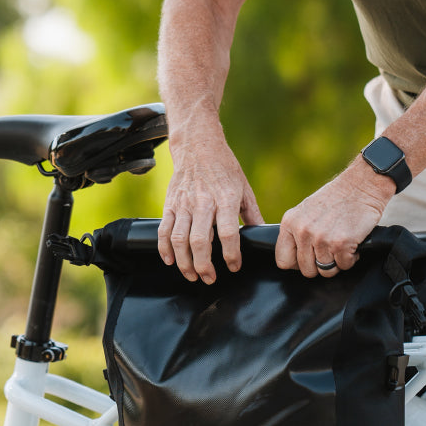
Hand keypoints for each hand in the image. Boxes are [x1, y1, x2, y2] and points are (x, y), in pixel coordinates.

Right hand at [158, 136, 263, 283]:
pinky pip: (164, 230)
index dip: (231, 254)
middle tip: (209, 279)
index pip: (228, 233)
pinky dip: (164, 249)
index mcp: (226, 199)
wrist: (198, 146)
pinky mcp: (170, 204)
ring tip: (192, 275)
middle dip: (204, 265)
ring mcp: (184, 204)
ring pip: (179, 239)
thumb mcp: (244, 188)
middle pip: (200, 241)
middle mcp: (203, 203)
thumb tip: (261, 235)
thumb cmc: (225, 168)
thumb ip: (252, 214)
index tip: (234, 267)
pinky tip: (170, 261)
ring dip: (184, 262)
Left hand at [275, 158, 394, 277]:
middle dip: (320, 265)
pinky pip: (344, 266)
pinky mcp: (340, 243)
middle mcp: (303, 231)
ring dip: (337, 261)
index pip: (283, 260)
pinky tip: (352, 243)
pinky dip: (351, 258)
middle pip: (306, 270)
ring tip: (341, 245)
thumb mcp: (306, 211)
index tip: (309, 258)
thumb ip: (297, 233)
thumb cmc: (336, 198)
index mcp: (290, 223)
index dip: (297, 264)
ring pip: (326, 270)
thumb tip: (295, 259)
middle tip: (330, 251)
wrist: (361, 185)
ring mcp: (321, 238)